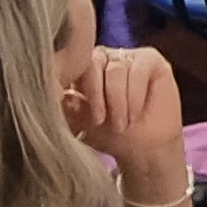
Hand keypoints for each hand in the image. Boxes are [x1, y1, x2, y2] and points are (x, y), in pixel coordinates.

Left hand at [61, 44, 187, 191]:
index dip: (76, 90)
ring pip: (116, 69)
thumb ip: (68, 106)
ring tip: (122, 123)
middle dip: (97, 96)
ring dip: (119, 102)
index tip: (82, 115)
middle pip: (93, 63)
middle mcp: (103, 58)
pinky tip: (135, 113)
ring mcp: (127, 57)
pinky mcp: (150, 59)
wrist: (147, 150)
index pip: (73, 66)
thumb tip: (55, 93)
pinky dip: (135, 95)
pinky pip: (138, 70)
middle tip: (101, 122)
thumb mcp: (83, 123)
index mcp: (83, 70)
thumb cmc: (113, 136)